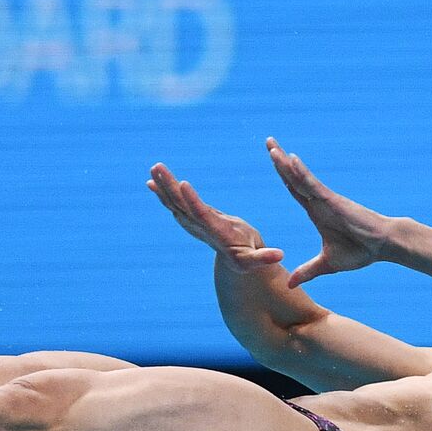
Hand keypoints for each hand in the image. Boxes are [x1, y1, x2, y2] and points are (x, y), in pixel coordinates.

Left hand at [147, 163, 284, 272]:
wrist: (234, 262)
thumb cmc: (248, 259)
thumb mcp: (256, 260)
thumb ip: (264, 257)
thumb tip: (280, 255)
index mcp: (216, 233)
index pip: (202, 215)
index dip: (192, 201)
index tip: (183, 185)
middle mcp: (200, 228)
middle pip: (182, 205)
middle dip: (170, 187)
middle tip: (158, 168)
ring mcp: (194, 223)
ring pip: (175, 203)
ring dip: (164, 185)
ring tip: (154, 168)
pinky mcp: (192, 218)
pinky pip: (175, 204)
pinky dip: (164, 192)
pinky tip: (152, 181)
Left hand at [266, 136, 395, 286]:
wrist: (382, 246)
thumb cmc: (360, 252)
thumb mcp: (326, 264)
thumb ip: (307, 272)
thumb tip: (289, 284)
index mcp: (316, 212)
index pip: (294, 189)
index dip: (283, 176)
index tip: (272, 161)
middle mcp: (318, 202)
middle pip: (293, 178)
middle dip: (280, 161)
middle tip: (268, 142)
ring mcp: (325, 199)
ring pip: (299, 178)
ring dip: (284, 163)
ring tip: (271, 146)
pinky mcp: (333, 201)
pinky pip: (313, 184)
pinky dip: (301, 173)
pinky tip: (290, 160)